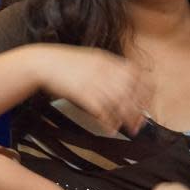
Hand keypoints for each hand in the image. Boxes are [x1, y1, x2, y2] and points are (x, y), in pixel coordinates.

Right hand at [35, 45, 150, 135]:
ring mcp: (93, 81)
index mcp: (107, 60)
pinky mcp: (82, 92)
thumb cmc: (64, 64)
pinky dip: (109, 121)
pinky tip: (111, 129)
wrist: (42, 62)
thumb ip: (107, 68)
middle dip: (139, 109)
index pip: (136, 73)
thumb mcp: (90, 59)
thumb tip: (122, 81)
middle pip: (131, 90)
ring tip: (130, 130)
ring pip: (119, 102)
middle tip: (141, 123)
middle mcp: (104, 70)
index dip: (145, 89)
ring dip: (127, 118)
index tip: (147, 102)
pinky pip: (102, 110)